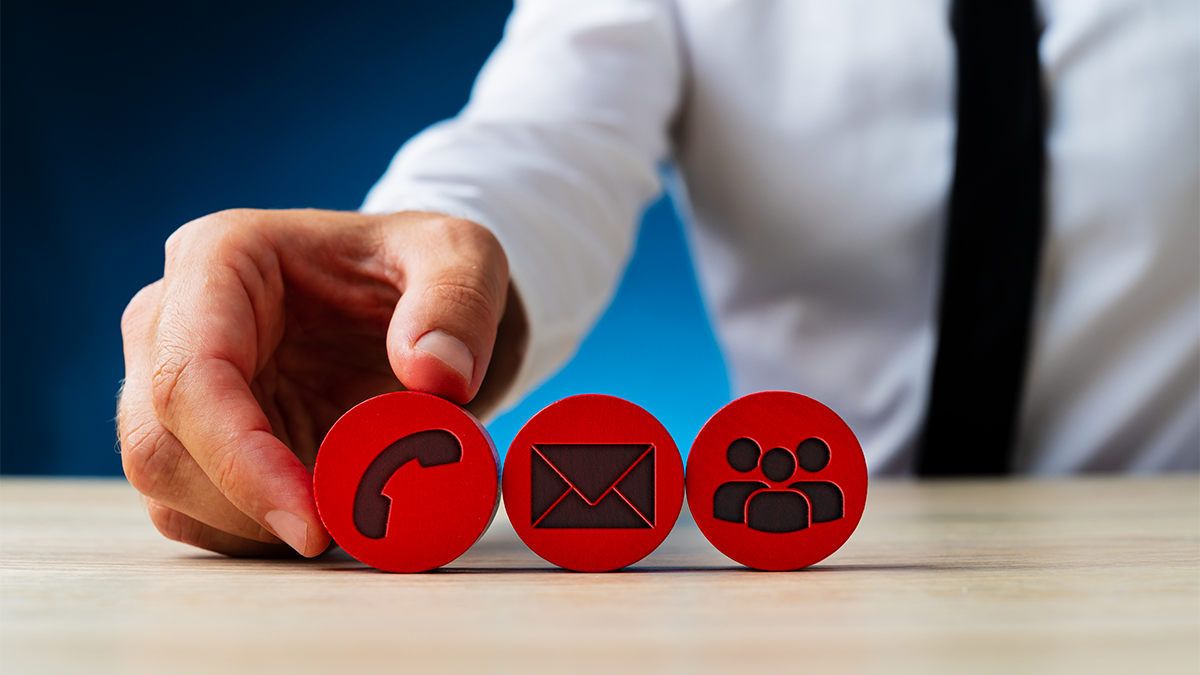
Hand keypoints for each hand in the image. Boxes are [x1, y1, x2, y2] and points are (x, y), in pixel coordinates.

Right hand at [117, 209, 526, 556]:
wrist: (420, 300)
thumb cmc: (424, 265)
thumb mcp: (464, 255)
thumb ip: (459, 302)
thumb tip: (437, 375)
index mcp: (220, 259)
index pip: (191, 376)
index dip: (242, 463)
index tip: (315, 524)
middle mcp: (171, 320)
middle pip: (157, 444)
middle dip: (246, 506)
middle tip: (343, 534)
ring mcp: (175, 385)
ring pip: (166, 489)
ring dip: (254, 526)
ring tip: (349, 513)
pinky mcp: (193, 439)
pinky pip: (194, 513)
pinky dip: (257, 534)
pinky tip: (327, 515)